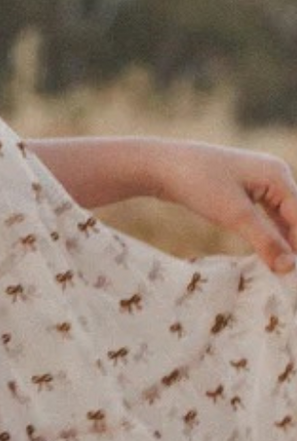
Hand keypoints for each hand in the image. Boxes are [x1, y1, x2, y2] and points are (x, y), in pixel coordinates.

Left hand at [151, 140, 296, 273]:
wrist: (158, 166)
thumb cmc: (199, 184)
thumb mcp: (235, 215)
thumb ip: (265, 241)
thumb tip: (288, 268)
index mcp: (277, 174)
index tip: (294, 274)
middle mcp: (272, 174)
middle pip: (294, 217)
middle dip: (293, 244)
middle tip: (289, 274)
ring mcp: (256, 181)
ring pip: (278, 218)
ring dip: (280, 241)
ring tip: (281, 270)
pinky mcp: (240, 190)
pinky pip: (262, 216)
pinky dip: (265, 234)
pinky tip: (267, 255)